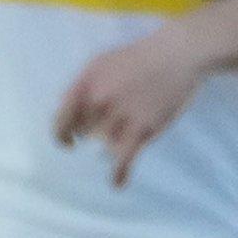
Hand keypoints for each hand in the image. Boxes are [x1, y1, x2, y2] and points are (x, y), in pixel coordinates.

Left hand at [53, 29, 210, 185]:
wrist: (176, 54)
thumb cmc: (137, 57)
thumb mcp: (100, 62)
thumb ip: (81, 86)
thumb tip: (65, 110)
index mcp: (86, 84)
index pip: (61, 120)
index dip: (61, 135)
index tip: (68, 143)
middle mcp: (99, 100)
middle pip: (85, 132)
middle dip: (92, 132)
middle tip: (108, 125)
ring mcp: (120, 115)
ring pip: (104, 143)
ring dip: (113, 141)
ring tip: (127, 131)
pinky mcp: (142, 128)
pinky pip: (123, 158)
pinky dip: (119, 173)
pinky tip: (117, 183)